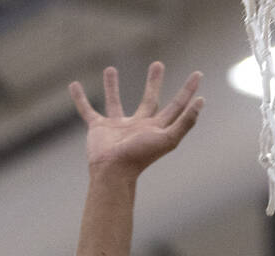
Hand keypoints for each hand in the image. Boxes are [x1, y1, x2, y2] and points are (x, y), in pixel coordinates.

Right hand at [69, 62, 203, 177]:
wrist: (112, 171)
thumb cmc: (140, 157)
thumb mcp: (168, 138)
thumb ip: (185, 121)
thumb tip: (201, 101)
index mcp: (156, 128)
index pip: (176, 105)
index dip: (188, 91)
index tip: (197, 74)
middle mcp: (138, 126)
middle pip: (149, 100)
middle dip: (154, 82)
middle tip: (158, 64)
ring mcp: (117, 127)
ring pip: (115, 102)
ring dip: (112, 86)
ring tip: (110, 68)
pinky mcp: (98, 128)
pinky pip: (87, 110)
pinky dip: (80, 99)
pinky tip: (73, 85)